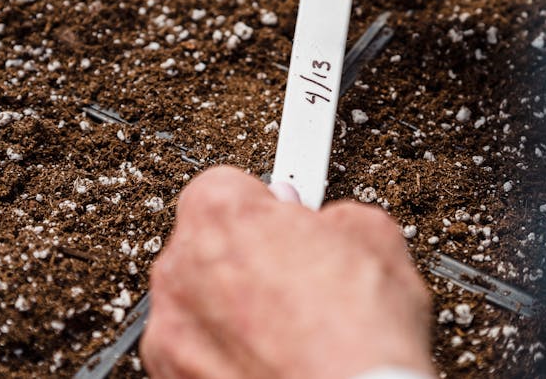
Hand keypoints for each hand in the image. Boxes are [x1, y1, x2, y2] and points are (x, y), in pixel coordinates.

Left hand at [141, 166, 433, 378]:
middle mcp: (180, 267)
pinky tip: (275, 356)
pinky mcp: (173, 375)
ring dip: (234, 308)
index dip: (270, 206)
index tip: (292, 220)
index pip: (229, 185)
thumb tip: (335, 224)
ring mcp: (171, 330)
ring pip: (200, 301)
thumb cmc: (358, 333)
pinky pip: (198, 350)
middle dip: (251, 256)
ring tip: (294, 327)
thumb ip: (334, 215)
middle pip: (209, 244)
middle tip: (301, 277)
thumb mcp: (374, 235)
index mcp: (219, 212)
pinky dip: (227, 354)